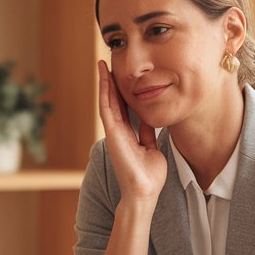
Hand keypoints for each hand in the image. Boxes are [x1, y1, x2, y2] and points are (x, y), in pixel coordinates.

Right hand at [98, 60, 167, 204]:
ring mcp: (113, 132)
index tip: (122, 74)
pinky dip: (104, 92)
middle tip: (108, 63)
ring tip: (103, 64)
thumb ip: (147, 134)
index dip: (121, 90)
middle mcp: (118, 131)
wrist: (144, 192)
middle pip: (112, 101)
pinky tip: (104, 78)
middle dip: (110, 82)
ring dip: (104, 83)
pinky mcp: (112, 134)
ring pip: (106, 101)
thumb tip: (149, 119)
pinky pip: (106, 108)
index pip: (123, 107)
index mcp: (127, 134)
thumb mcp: (152, 148)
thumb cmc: (149, 176)